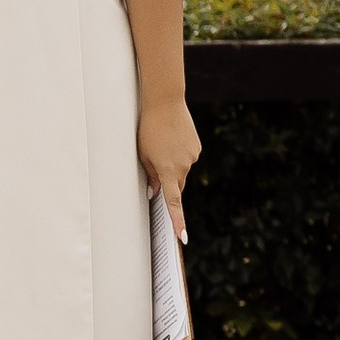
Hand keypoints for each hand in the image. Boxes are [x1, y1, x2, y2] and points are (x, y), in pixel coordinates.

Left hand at [137, 97, 198, 239]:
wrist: (165, 102)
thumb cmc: (148, 128)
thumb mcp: (143, 154)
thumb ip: (151, 176)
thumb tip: (156, 192)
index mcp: (167, 171)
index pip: (173, 202)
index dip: (178, 221)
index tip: (182, 238)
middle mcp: (183, 166)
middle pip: (177, 186)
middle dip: (169, 185)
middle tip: (156, 168)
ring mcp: (192, 156)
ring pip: (182, 170)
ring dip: (173, 166)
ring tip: (162, 144)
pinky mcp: (196, 147)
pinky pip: (187, 158)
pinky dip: (180, 155)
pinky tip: (172, 139)